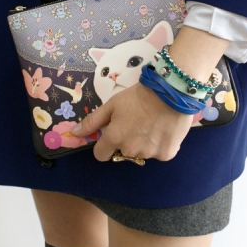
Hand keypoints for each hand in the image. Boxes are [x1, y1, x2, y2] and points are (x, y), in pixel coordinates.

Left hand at [71, 82, 192, 161]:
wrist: (171, 91)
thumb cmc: (138, 96)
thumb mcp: (112, 104)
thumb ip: (92, 121)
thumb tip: (75, 133)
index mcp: (115, 138)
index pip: (101, 155)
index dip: (105, 146)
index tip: (113, 135)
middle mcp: (131, 150)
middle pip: (123, 153)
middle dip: (126, 142)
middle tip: (136, 124)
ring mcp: (150, 154)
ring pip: (142, 153)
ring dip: (144, 144)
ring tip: (152, 124)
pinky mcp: (167, 154)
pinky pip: (159, 153)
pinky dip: (160, 145)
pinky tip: (164, 129)